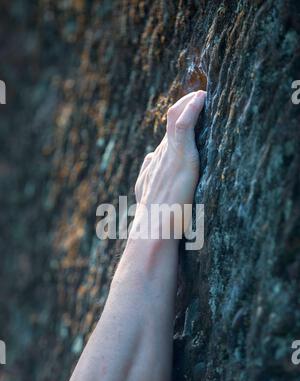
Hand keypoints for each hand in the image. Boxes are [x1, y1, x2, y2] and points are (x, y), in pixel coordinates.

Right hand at [134, 90, 205, 237]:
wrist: (153, 230)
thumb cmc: (156, 221)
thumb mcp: (148, 197)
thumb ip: (149, 177)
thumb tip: (149, 159)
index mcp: (154, 167)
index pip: (165, 141)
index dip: (175, 126)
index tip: (187, 115)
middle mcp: (159, 157)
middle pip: (170, 127)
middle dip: (182, 110)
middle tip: (199, 97)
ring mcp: (168, 155)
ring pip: (174, 120)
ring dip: (187, 104)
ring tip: (201, 94)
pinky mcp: (179, 157)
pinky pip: (182, 125)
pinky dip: (191, 108)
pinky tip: (201, 97)